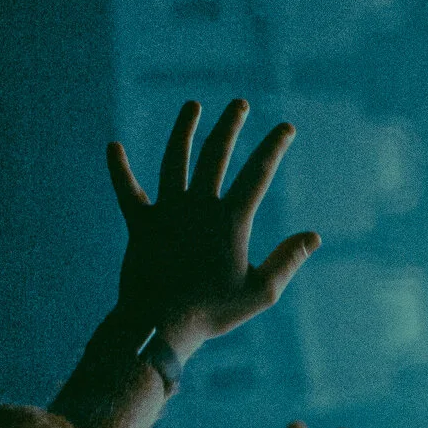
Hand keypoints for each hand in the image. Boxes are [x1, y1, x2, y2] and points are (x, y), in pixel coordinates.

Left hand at [107, 100, 320, 350]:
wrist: (159, 323)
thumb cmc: (214, 312)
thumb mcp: (262, 292)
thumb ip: (288, 260)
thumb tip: (314, 236)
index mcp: (230, 220)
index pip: (258, 173)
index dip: (274, 146)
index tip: (286, 126)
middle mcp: (197, 206)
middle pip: (215, 155)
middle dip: (230, 126)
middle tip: (239, 103)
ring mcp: (166, 212)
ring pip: (174, 160)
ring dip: (184, 130)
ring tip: (193, 106)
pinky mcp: (139, 224)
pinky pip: (127, 191)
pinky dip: (119, 169)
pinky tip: (113, 146)